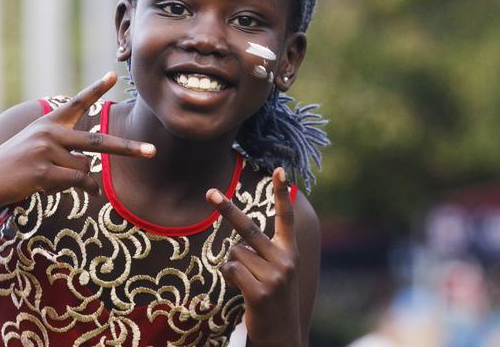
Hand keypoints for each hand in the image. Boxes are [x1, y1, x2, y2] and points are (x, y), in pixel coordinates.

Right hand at [0, 72, 155, 208]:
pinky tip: (65, 189)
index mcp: (50, 123)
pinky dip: (82, 188)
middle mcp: (50, 132)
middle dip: (128, 149)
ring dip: (79, 179)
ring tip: (52, 180)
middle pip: (98, 141)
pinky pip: (77, 181)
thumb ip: (64, 150)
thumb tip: (93, 174)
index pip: (77, 102)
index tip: (113, 75)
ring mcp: (47, 151)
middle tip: (152, 151)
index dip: (96, 89)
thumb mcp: (37, 147)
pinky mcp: (44, 170)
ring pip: (85, 167)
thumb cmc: (14, 167)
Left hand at [206, 168, 300, 346]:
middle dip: (226, 209)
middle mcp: (285, 260)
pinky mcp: (260, 292)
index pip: (286, 217)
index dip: (282, 193)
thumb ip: (265, 250)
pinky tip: (242, 289)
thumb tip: (236, 240)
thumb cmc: (274, 296)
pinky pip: (230, 270)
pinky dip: (229, 276)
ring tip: (248, 282)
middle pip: (248, 228)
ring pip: (235, 253)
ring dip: (234, 265)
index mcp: (290, 251)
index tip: (280, 169)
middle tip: (209, 192)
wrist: (283, 335)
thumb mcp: (279, 271)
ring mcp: (274, 277)